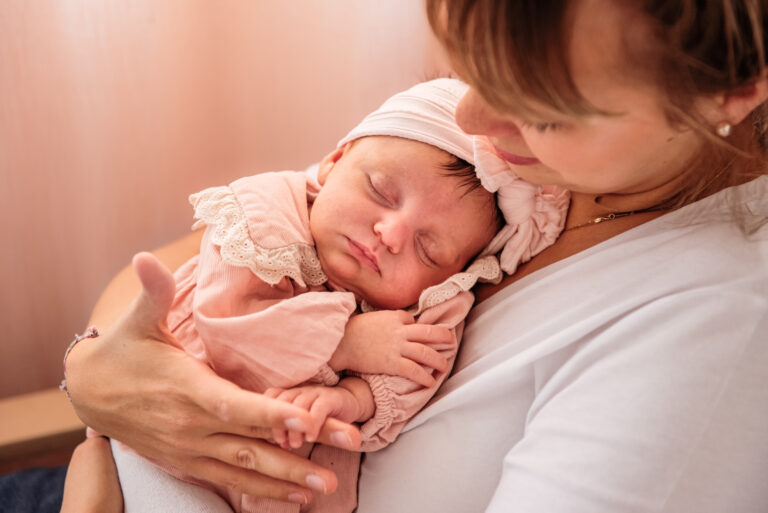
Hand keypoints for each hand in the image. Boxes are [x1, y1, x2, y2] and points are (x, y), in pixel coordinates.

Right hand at [65, 252, 361, 504]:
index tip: (308, 421)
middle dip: (298, 452)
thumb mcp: (138, 321)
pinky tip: (293, 498)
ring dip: (285, 480)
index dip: (271, 415)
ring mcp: (190, 450)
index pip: (234, 406)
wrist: (89, 393)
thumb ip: (153, 293)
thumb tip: (144, 257)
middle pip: (252, 443)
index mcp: (187, 388)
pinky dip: (261, 490)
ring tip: (323, 487)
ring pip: (244, 469)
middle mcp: (191, 425)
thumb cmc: (123, 351)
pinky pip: (229, 480)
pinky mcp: (187, 462)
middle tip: (342, 455)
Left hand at [265, 383, 363, 448]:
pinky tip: (311, 438)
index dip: (267, 417)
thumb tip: (267, 454)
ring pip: (299, 404)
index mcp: (288, 394)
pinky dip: (313, 423)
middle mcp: (300, 390)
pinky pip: (320, 407)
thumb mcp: (299, 425)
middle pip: (282, 401)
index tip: (271, 440)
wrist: (350, 405)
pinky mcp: (332, 398)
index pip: (270, 397)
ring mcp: (316, 392)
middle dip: (279, 425)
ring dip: (295, 427)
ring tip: (296, 445)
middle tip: (283, 445)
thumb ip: (284, 432)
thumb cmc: (319, 419)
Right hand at [328, 310, 451, 386]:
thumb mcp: (371, 318)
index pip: (412, 321)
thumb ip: (385, 320)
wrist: (339, 342)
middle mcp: (399, 330)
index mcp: (394, 317)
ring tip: (444, 366)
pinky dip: (425, 376)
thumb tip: (397, 323)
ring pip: (426, 352)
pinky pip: (414, 370)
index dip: (417, 328)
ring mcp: (397, 346)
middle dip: (444, 337)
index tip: (424, 335)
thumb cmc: (350, 330)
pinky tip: (430, 382)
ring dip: (439, 360)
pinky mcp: (391, 363)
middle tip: (451, 341)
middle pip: (429, 333)